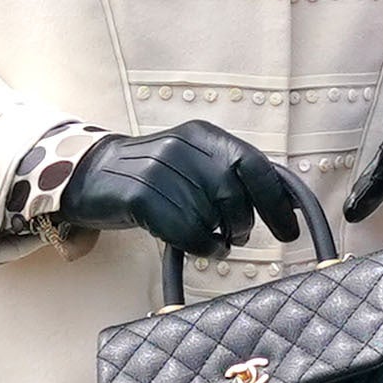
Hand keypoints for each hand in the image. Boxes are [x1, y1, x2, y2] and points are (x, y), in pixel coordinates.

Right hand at [62, 120, 306, 258]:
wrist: (93, 173)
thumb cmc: (154, 176)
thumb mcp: (193, 163)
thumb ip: (232, 175)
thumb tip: (286, 201)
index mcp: (203, 135)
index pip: (254, 165)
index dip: (276, 201)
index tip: (289, 229)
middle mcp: (183, 147)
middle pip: (233, 194)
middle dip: (242, 223)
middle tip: (238, 236)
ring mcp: (159, 170)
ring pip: (209, 216)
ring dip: (219, 238)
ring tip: (214, 243)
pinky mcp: (140, 196)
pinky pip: (185, 230)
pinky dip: (200, 246)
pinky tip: (200, 247)